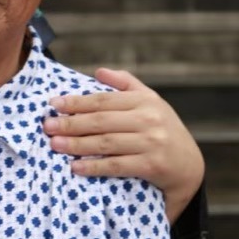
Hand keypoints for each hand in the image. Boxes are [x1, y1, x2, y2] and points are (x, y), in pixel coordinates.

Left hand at [42, 68, 204, 220]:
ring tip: (55, 144)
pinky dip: (95, 166)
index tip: (54, 104)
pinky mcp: (152, 166)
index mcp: (145, 100)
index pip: (104, 100)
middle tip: (47, 126)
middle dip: (71, 123)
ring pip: (106, 142)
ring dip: (77, 144)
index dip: (77, 101)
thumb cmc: (163, 130)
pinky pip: (117, 165)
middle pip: (101, 120)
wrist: (191, 166)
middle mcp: (149, 119)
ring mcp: (151, 143)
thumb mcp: (151, 101)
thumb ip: (126, 84)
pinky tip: (76, 167)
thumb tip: (98, 72)